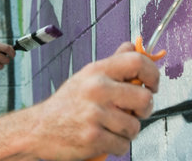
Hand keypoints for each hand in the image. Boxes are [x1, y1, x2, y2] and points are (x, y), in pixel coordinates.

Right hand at [27, 42, 159, 160]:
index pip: (137, 61)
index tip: (152, 85)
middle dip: (142, 110)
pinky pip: (123, 145)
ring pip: (135, 127)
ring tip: (109, 126)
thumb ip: (113, 63)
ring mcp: (94, 114)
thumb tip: (132, 47)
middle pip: (144, 99)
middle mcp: (96, 89)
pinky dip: (116, 146)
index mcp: (96, 71)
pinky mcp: (93, 137)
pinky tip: (103, 137)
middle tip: (131, 112)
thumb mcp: (86, 76)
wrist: (39, 128)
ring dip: (126, 132)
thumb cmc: (66, 104)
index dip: (153, 74)